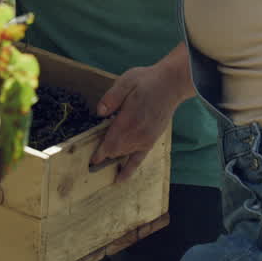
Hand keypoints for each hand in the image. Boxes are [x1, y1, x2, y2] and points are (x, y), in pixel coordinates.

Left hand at [90, 62, 182, 181]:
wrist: (172, 84)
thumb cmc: (147, 81)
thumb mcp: (126, 81)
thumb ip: (111, 97)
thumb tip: (99, 113)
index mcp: (128, 120)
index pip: (110, 142)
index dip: (99, 153)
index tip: (90, 160)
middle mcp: (137, 133)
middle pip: (115, 150)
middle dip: (103, 155)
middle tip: (90, 160)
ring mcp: (145, 139)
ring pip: (123, 154)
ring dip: (113, 158)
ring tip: (100, 166)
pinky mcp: (151, 140)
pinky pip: (138, 159)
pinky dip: (128, 170)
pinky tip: (120, 179)